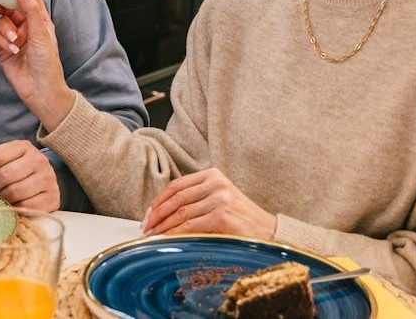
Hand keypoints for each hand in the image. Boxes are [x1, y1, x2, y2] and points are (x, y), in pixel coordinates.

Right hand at [0, 0, 73, 129]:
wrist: (40, 90)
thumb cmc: (47, 63)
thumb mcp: (41, 33)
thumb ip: (30, 9)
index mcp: (40, 20)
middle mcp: (26, 27)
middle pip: (10, 8)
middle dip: (3, 7)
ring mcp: (14, 38)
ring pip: (1, 23)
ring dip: (5, 30)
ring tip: (14, 41)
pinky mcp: (3, 50)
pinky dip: (2, 41)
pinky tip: (12, 50)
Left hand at [0, 141, 59, 211]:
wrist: (42, 185)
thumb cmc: (15, 171)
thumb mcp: (0, 160)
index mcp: (23, 146)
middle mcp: (38, 160)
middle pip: (5, 174)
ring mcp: (47, 178)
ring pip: (15, 191)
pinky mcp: (52, 197)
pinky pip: (26, 206)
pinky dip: (13, 209)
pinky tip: (8, 208)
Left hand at [141, 168, 276, 238]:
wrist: (269, 232)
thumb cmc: (243, 219)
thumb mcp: (221, 198)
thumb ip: (198, 198)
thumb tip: (164, 211)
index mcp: (214, 175)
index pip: (177, 185)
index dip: (159, 200)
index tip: (148, 213)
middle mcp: (216, 184)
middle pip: (176, 198)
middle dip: (157, 214)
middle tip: (146, 227)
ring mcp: (219, 199)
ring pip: (180, 213)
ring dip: (162, 227)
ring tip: (152, 236)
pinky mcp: (221, 217)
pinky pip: (189, 227)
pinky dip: (173, 234)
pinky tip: (165, 240)